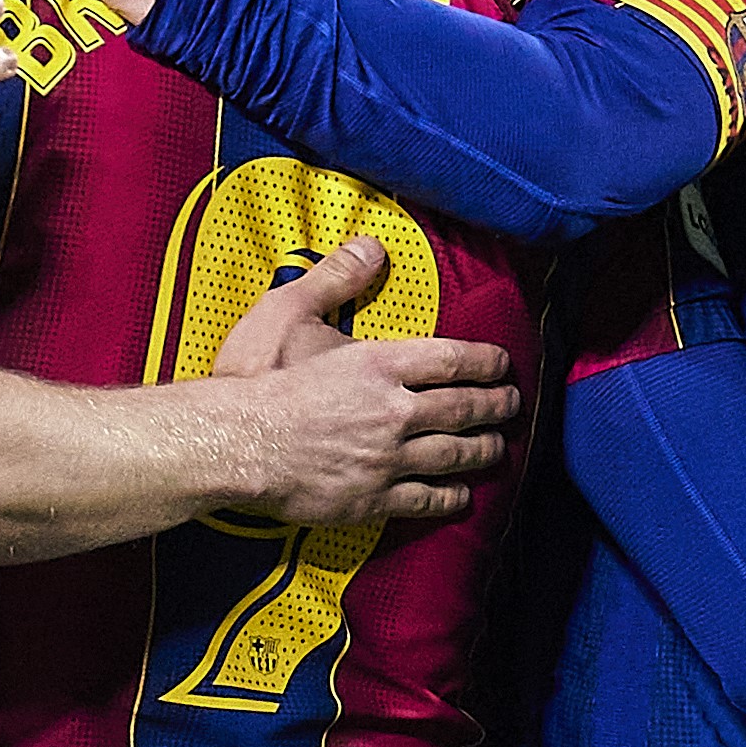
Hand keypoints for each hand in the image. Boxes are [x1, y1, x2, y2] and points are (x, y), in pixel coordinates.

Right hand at [210, 239, 518, 524]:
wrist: (233, 445)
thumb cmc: (252, 377)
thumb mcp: (287, 309)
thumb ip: (334, 277)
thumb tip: (372, 247)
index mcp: (378, 364)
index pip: (452, 359)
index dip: (485, 362)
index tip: (502, 364)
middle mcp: (394, 411)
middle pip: (464, 408)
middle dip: (496, 406)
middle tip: (512, 404)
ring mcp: (386, 458)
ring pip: (454, 455)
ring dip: (483, 450)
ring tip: (497, 446)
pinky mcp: (372, 498)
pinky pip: (425, 499)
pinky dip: (451, 496)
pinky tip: (462, 494)